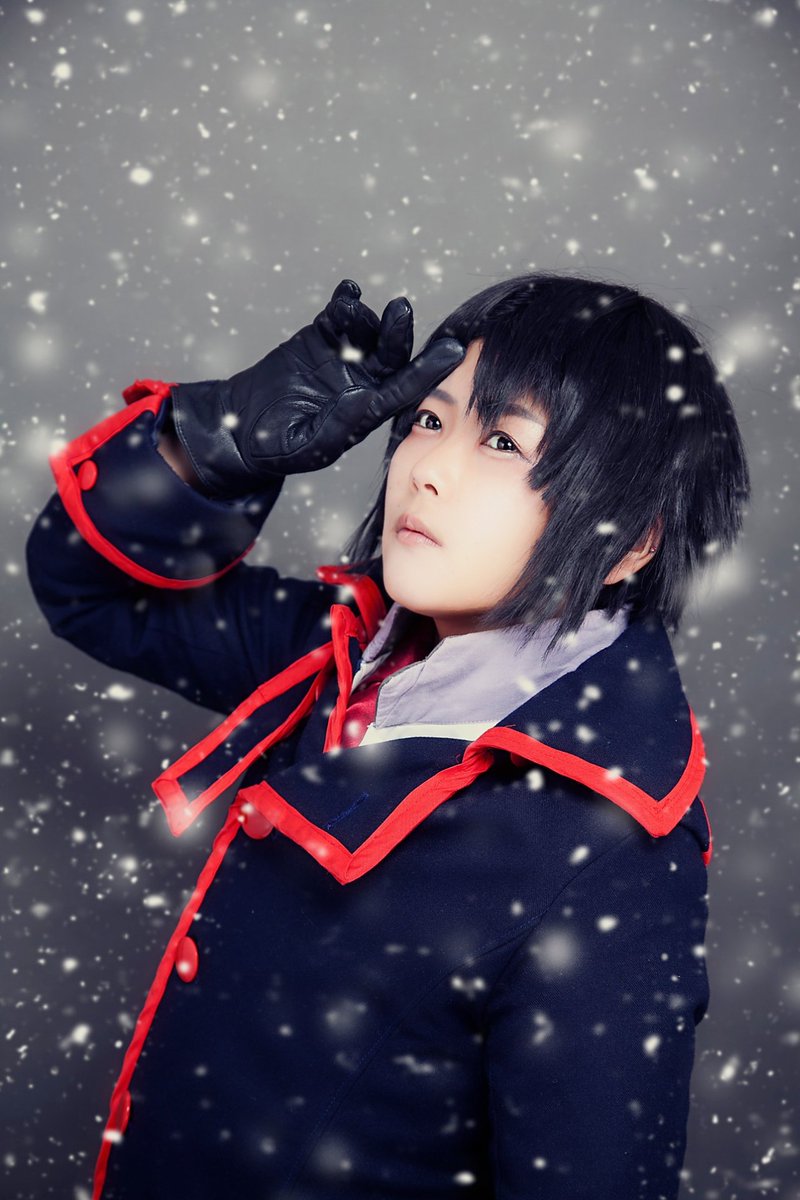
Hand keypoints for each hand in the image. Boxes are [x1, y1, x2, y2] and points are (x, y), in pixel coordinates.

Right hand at [169, 280, 464, 497]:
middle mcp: (363, 381)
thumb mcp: (308, 445)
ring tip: (348, 308)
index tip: (453, 351)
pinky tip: (348, 290)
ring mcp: (343, 357)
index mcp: (368, 411)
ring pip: (366, 330)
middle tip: (401, 309)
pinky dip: (344, 301)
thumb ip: (338, 426)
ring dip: (364, 315)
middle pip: (392, 353)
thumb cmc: (278, 447)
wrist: (242, 428)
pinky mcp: (319, 337)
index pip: (406, 388)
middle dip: (399, 331)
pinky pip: (338, 315)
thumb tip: (365, 399)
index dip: (430, 370)